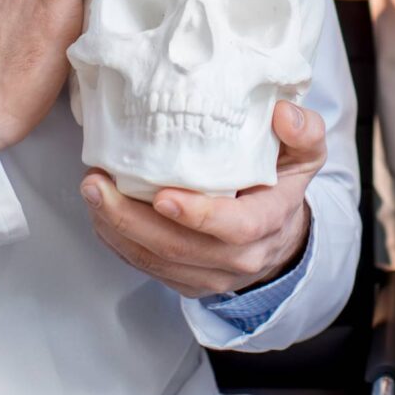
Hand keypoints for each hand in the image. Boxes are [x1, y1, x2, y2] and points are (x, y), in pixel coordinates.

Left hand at [79, 98, 324, 296]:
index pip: (236, 228)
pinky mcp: (186, 281)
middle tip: (98, 185)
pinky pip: (146, 267)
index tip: (163, 195)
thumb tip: (283, 114)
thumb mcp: (303, 153)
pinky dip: (117, 241)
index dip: (200, 215)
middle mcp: (240, 257)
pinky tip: (99, 213)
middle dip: (133, 219)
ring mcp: (210, 274)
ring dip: (116, 229)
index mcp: (269, 222)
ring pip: (156, 261)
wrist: (279, 232)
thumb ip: (303, 131)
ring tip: (91, 192)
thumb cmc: (282, 183)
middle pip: (181, 249)